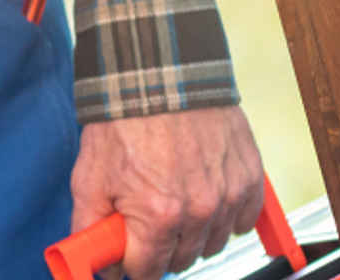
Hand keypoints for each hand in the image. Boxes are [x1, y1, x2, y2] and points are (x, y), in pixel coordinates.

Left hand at [70, 105, 263, 279]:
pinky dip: (226, 217)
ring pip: (213, 243)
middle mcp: (200, 210)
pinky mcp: (250, 177)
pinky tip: (203, 200)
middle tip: (143, 225)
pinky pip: (244, 221)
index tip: (125, 257)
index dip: (130, 265)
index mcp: (159, 216)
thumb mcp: (89, 178)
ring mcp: (229, 194)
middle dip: (159, 250)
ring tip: (171, 206)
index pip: (148, 270)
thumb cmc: (123, 123)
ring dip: (192, 236)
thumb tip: (93, 260)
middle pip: (181, 260)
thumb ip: (89, 227)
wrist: (158, 78)